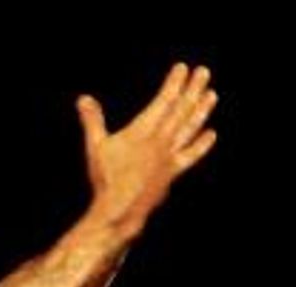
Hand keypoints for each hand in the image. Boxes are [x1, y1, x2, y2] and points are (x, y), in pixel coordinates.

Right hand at [76, 62, 217, 234]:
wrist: (120, 208)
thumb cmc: (106, 178)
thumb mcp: (95, 146)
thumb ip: (92, 120)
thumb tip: (83, 99)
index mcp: (143, 131)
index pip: (164, 101)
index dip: (174, 83)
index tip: (182, 68)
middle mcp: (160, 140)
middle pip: (181, 110)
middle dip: (193, 89)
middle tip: (203, 72)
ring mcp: (169, 156)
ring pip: (189, 128)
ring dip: (201, 110)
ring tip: (211, 95)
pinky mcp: (172, 171)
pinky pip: (191, 155)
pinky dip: (202, 144)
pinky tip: (211, 134)